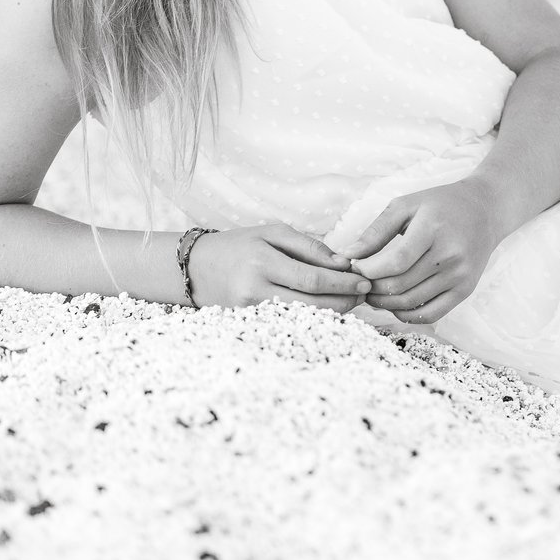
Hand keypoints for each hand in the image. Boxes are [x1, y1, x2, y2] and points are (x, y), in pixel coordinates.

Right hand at [185, 223, 371, 310]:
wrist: (195, 269)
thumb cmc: (238, 245)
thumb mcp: (272, 233)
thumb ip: (310, 247)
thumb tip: (344, 263)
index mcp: (262, 264)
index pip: (312, 279)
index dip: (342, 283)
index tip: (364, 281)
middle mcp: (255, 292)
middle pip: (312, 305)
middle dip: (344, 301)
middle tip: (364, 293)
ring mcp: (251, 314)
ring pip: (304, 319)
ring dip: (333, 311)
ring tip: (351, 299)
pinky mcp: (250, 325)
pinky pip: (290, 324)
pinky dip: (313, 317)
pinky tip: (327, 308)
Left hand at [342, 179, 506, 323]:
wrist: (486, 211)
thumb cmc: (441, 204)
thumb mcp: (406, 206)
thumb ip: (375, 232)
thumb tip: (346, 257)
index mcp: (434, 229)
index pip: (395, 262)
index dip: (369, 271)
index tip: (354, 267)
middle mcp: (450, 255)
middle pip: (400, 286)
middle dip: (371, 288)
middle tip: (358, 283)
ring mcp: (460, 276)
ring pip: (411, 303)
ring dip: (384, 303)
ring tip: (371, 292)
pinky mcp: (465, 290)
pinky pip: (430, 314)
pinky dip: (406, 314)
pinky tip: (394, 303)